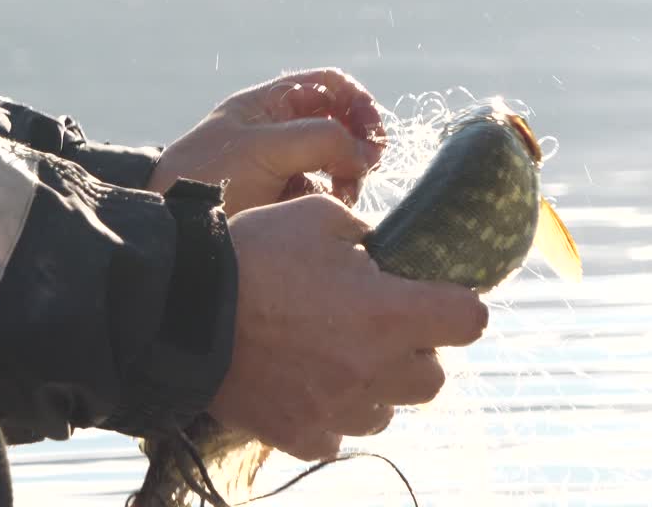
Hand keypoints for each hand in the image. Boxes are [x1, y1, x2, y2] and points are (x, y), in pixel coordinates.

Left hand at [147, 68, 386, 215]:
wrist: (176, 224)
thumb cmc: (208, 173)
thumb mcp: (265, 147)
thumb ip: (320, 139)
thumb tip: (366, 152)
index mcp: (271, 104)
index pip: (329, 87)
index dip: (357, 102)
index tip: (372, 131)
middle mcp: (282, 131)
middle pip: (341, 124)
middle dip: (357, 143)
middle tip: (365, 167)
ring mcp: (286, 166)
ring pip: (338, 163)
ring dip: (348, 175)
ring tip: (343, 192)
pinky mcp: (286, 200)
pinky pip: (325, 194)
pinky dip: (332, 199)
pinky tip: (323, 209)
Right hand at [209, 195, 488, 460]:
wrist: (182, 310)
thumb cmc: (252, 256)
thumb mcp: (315, 216)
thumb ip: (361, 233)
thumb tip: (376, 251)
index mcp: (388, 312)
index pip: (470, 320)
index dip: (458, 306)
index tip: (436, 298)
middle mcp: (373, 369)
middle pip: (433, 378)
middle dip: (415, 352)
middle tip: (378, 327)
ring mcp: (337, 409)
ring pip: (386, 411)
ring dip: (374, 385)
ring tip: (336, 356)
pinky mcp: (301, 435)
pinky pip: (336, 433)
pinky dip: (329, 413)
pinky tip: (304, 383)